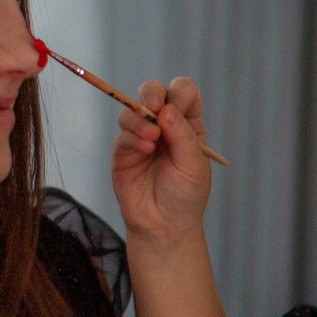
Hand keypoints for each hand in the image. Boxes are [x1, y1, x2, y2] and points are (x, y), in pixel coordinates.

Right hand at [111, 76, 213, 248]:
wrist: (164, 224)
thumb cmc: (186, 195)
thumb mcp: (194, 164)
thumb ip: (182, 135)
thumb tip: (165, 109)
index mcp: (187, 124)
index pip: (183, 92)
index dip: (179, 94)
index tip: (176, 110)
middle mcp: (163, 126)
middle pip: (152, 92)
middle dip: (151, 94)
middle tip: (154, 107)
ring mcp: (141, 137)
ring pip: (131, 110)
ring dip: (140, 121)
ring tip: (151, 141)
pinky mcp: (123, 152)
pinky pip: (122, 134)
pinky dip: (132, 138)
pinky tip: (144, 152)